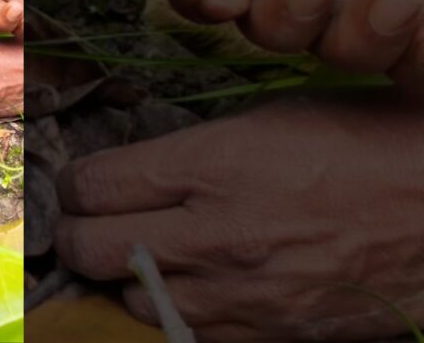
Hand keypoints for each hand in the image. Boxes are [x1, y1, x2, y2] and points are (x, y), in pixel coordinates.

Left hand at [54, 94, 423, 341]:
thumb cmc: (367, 144)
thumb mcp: (271, 120)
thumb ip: (193, 151)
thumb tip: (137, 173)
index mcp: (212, 163)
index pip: (90, 184)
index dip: (74, 183)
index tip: (83, 183)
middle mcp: (215, 233)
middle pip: (88, 248)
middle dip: (76, 234)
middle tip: (88, 223)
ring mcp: (240, 292)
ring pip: (130, 300)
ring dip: (126, 278)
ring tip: (145, 256)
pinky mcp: (268, 332)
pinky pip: (187, 331)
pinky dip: (175, 310)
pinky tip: (191, 286)